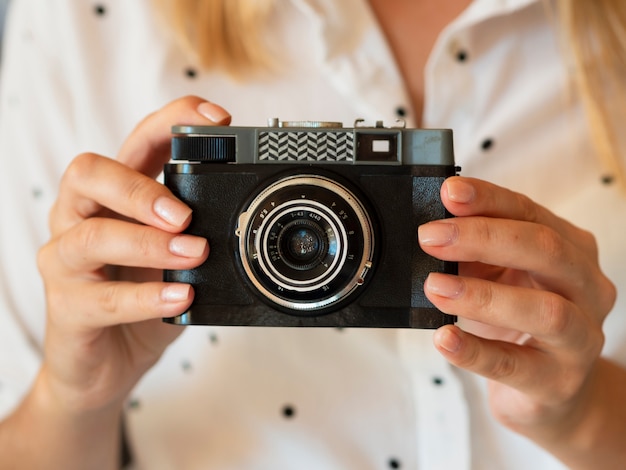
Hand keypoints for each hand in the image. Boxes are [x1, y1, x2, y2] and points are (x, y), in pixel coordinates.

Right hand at [36, 96, 229, 413]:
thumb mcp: (177, 258)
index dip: (173, 121)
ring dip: (147, 243)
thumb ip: (198, 230)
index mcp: (116, 197)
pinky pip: (99, 299)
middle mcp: (83, 219)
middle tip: (186, 214)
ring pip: (89, 236)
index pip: (136, 141)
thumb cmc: (143, 301)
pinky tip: (180, 299)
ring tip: (193, 254)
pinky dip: (145, 299)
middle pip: (89, 173)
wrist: (105, 365)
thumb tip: (246, 212)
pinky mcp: (67, 308)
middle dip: (140, 188)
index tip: (219, 120)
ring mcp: (68, 263)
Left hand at [418, 177, 615, 446]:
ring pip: (545, 310)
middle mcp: (586, 288)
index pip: (530, 213)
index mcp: (571, 250)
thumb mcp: (498, 277)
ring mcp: (580, 338)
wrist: (552, 390)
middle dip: (483, 238)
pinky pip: (515, 364)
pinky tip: (444, 339)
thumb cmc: (520, 322)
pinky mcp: (557, 382)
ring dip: (483, 295)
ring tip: (435, 287)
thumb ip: (474, 254)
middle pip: (546, 250)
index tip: (448, 192)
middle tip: (430, 237)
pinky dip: (475, 351)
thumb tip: (433, 231)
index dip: (488, 200)